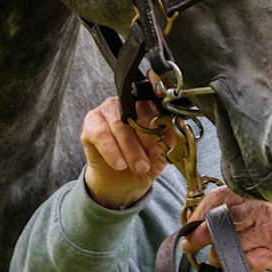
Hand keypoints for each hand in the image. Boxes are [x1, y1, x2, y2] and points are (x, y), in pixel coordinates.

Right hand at [81, 95, 174, 209]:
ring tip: (140, 166)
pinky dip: (112, 150)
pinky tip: (120, 164)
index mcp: (147, 102)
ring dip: (131, 147)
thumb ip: (171, 135)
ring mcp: (107, 109)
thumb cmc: (145, 159)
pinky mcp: (91, 123)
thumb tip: (179, 124)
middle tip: (155, 154)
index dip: (158, 88)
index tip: (162, 96)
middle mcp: (127, 100)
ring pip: (119, 122)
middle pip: (137, 109)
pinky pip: (101, 133)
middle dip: (148, 135)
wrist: (123, 182)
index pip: (153, 90)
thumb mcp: (164, 150)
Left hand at [182, 186, 271, 271]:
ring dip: (218, 254)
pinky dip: (237, 266)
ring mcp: (267, 232)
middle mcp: (259, 211)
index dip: (201, 211)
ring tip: (215, 258)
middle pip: (224, 218)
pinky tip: (232, 267)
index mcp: (252, 197)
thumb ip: (228, 211)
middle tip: (189, 244)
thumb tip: (193, 220)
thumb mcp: (254, 211)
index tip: (189, 225)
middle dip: (202, 232)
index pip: (220, 196)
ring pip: (234, 242)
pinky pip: (249, 261)